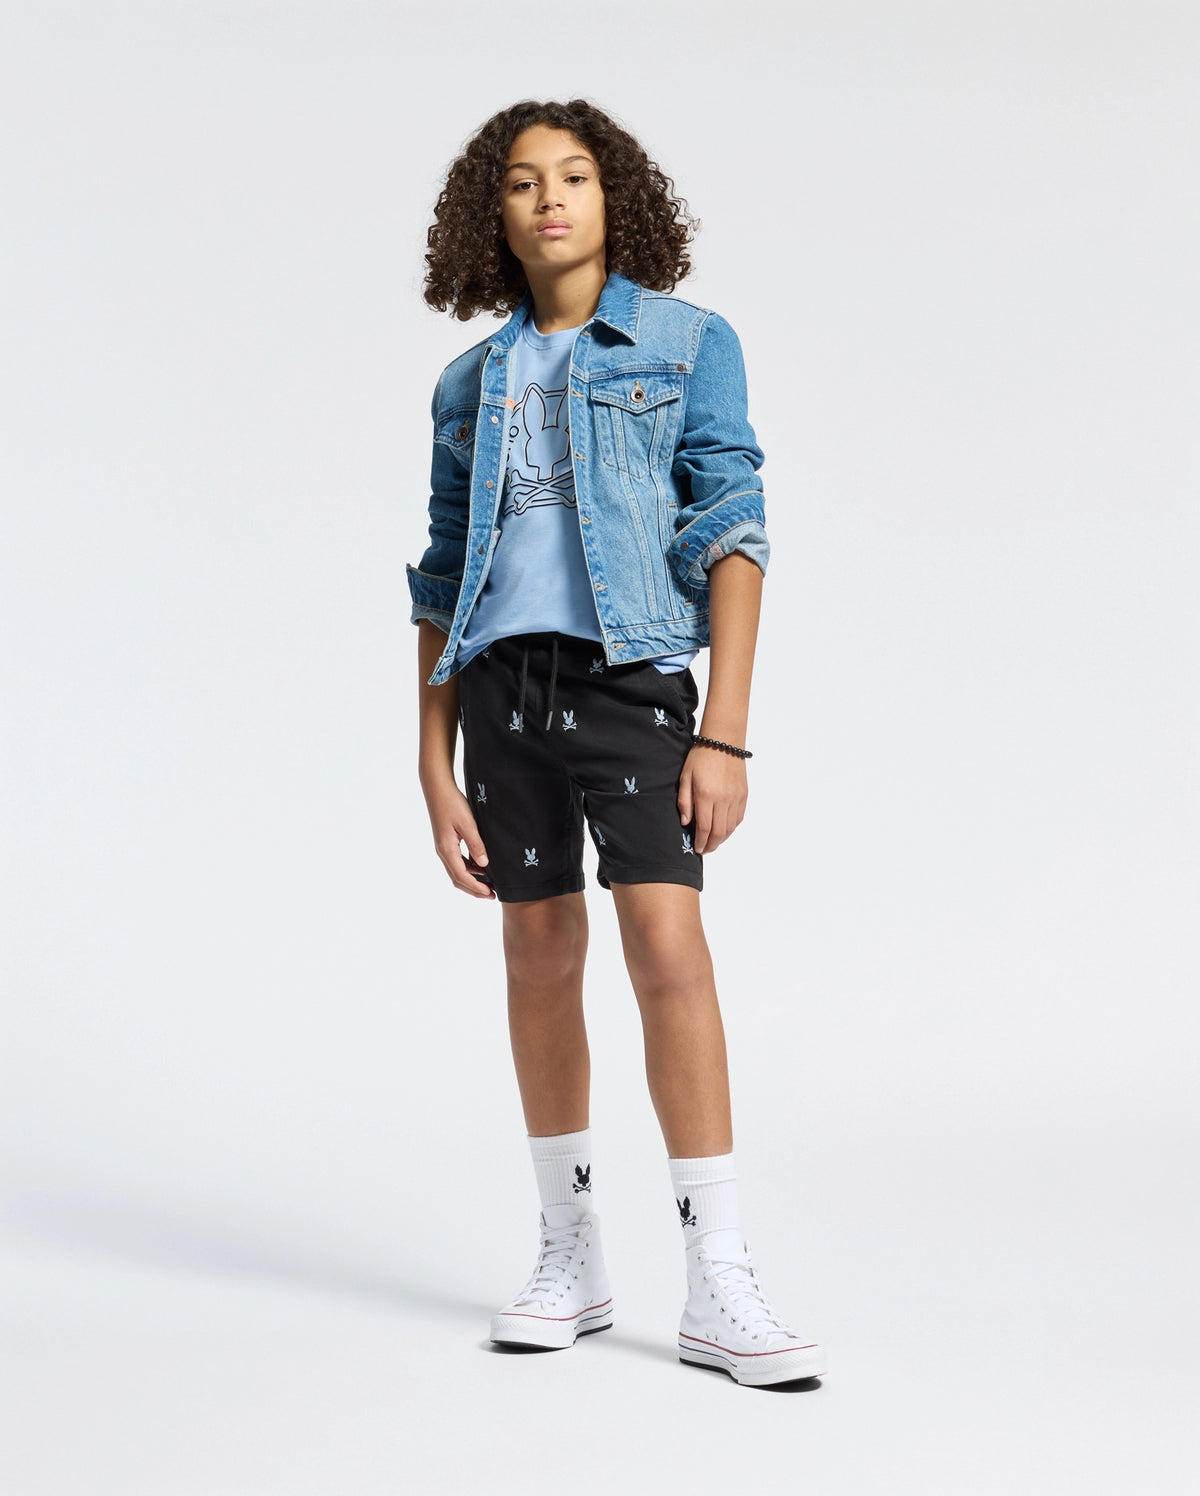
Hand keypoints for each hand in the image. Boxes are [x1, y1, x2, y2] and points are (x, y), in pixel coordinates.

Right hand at [422, 777, 495, 898]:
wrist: (438, 789)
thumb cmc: (453, 804)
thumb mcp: (468, 824)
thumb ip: (476, 845)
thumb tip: (484, 865)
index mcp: (447, 850)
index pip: (462, 877)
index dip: (476, 888)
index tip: (490, 894)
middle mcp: (443, 852)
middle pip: (458, 879)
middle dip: (474, 889)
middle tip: (492, 895)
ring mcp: (444, 847)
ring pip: (458, 871)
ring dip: (472, 880)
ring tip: (489, 883)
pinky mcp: (447, 842)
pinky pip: (458, 861)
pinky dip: (469, 869)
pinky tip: (482, 867)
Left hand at [676, 744, 747, 853]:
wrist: (723, 741)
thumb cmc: (701, 757)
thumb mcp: (685, 777)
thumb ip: (684, 802)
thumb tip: (686, 823)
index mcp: (706, 795)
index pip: (704, 828)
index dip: (700, 842)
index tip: (697, 848)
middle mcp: (723, 798)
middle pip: (719, 833)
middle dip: (711, 845)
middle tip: (704, 849)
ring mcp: (736, 797)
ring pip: (730, 828)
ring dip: (722, 839)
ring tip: (713, 842)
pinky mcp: (744, 795)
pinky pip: (738, 818)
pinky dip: (731, 828)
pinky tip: (723, 830)